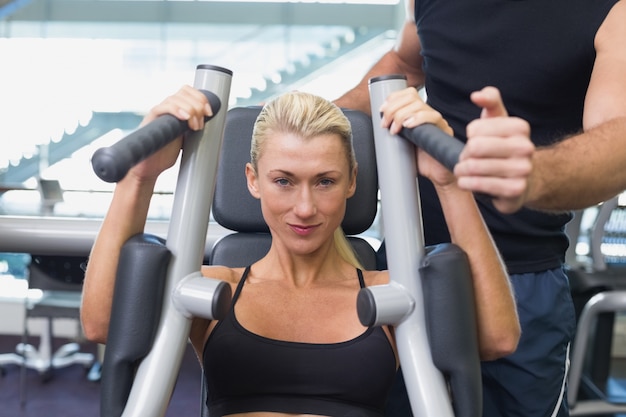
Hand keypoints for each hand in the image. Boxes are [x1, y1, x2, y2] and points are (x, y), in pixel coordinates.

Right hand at [128, 85, 212, 181]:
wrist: (151, 167)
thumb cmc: (167, 153)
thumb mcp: (188, 137)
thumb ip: (196, 127)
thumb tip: (216, 126)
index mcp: (177, 108)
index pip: (188, 90)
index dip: (201, 97)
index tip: (209, 113)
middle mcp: (167, 107)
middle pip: (184, 91)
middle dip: (198, 106)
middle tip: (199, 125)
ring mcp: (158, 113)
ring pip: (175, 98)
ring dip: (190, 111)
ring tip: (193, 127)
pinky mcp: (150, 120)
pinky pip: (162, 107)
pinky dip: (176, 110)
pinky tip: (184, 119)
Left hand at [379, 87, 456, 186]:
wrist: (435, 175)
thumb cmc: (419, 161)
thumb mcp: (400, 143)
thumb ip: (393, 131)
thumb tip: (378, 125)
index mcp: (417, 113)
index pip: (408, 94)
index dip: (393, 98)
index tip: (381, 110)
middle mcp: (428, 114)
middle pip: (411, 97)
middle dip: (393, 109)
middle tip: (385, 124)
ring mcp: (436, 121)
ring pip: (419, 106)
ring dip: (401, 115)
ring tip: (395, 130)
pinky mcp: (444, 129)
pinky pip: (433, 117)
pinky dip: (418, 118)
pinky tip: (408, 126)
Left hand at [455, 87, 533, 213]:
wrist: (524, 177)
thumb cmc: (504, 146)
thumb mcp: (498, 119)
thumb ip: (490, 100)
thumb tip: (476, 95)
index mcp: (520, 127)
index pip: (476, 128)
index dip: (469, 136)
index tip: (474, 139)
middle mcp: (525, 147)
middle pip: (475, 147)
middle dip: (464, 154)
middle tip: (466, 158)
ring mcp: (522, 170)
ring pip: (476, 167)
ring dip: (463, 170)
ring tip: (464, 170)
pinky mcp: (515, 190)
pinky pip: (481, 184)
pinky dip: (467, 183)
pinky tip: (466, 182)